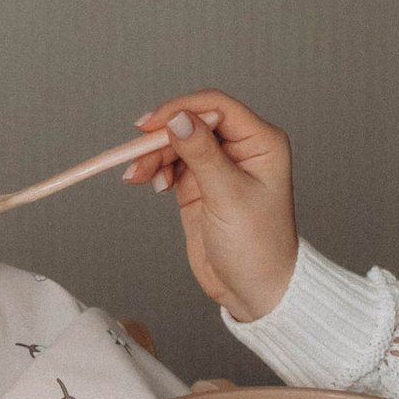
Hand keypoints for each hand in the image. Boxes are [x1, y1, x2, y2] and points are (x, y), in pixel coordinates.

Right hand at [124, 90, 298, 321]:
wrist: (255, 291)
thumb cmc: (258, 247)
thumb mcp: (228, 196)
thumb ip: (201, 154)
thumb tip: (178, 118)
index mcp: (261, 142)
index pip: (217, 107)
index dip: (182, 109)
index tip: (153, 125)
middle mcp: (241, 148)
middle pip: (191, 123)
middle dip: (162, 137)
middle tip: (136, 156)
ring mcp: (218, 166)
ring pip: (177, 143)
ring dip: (153, 156)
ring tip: (138, 176)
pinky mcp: (199, 185)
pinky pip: (171, 164)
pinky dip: (156, 170)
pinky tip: (152, 183)